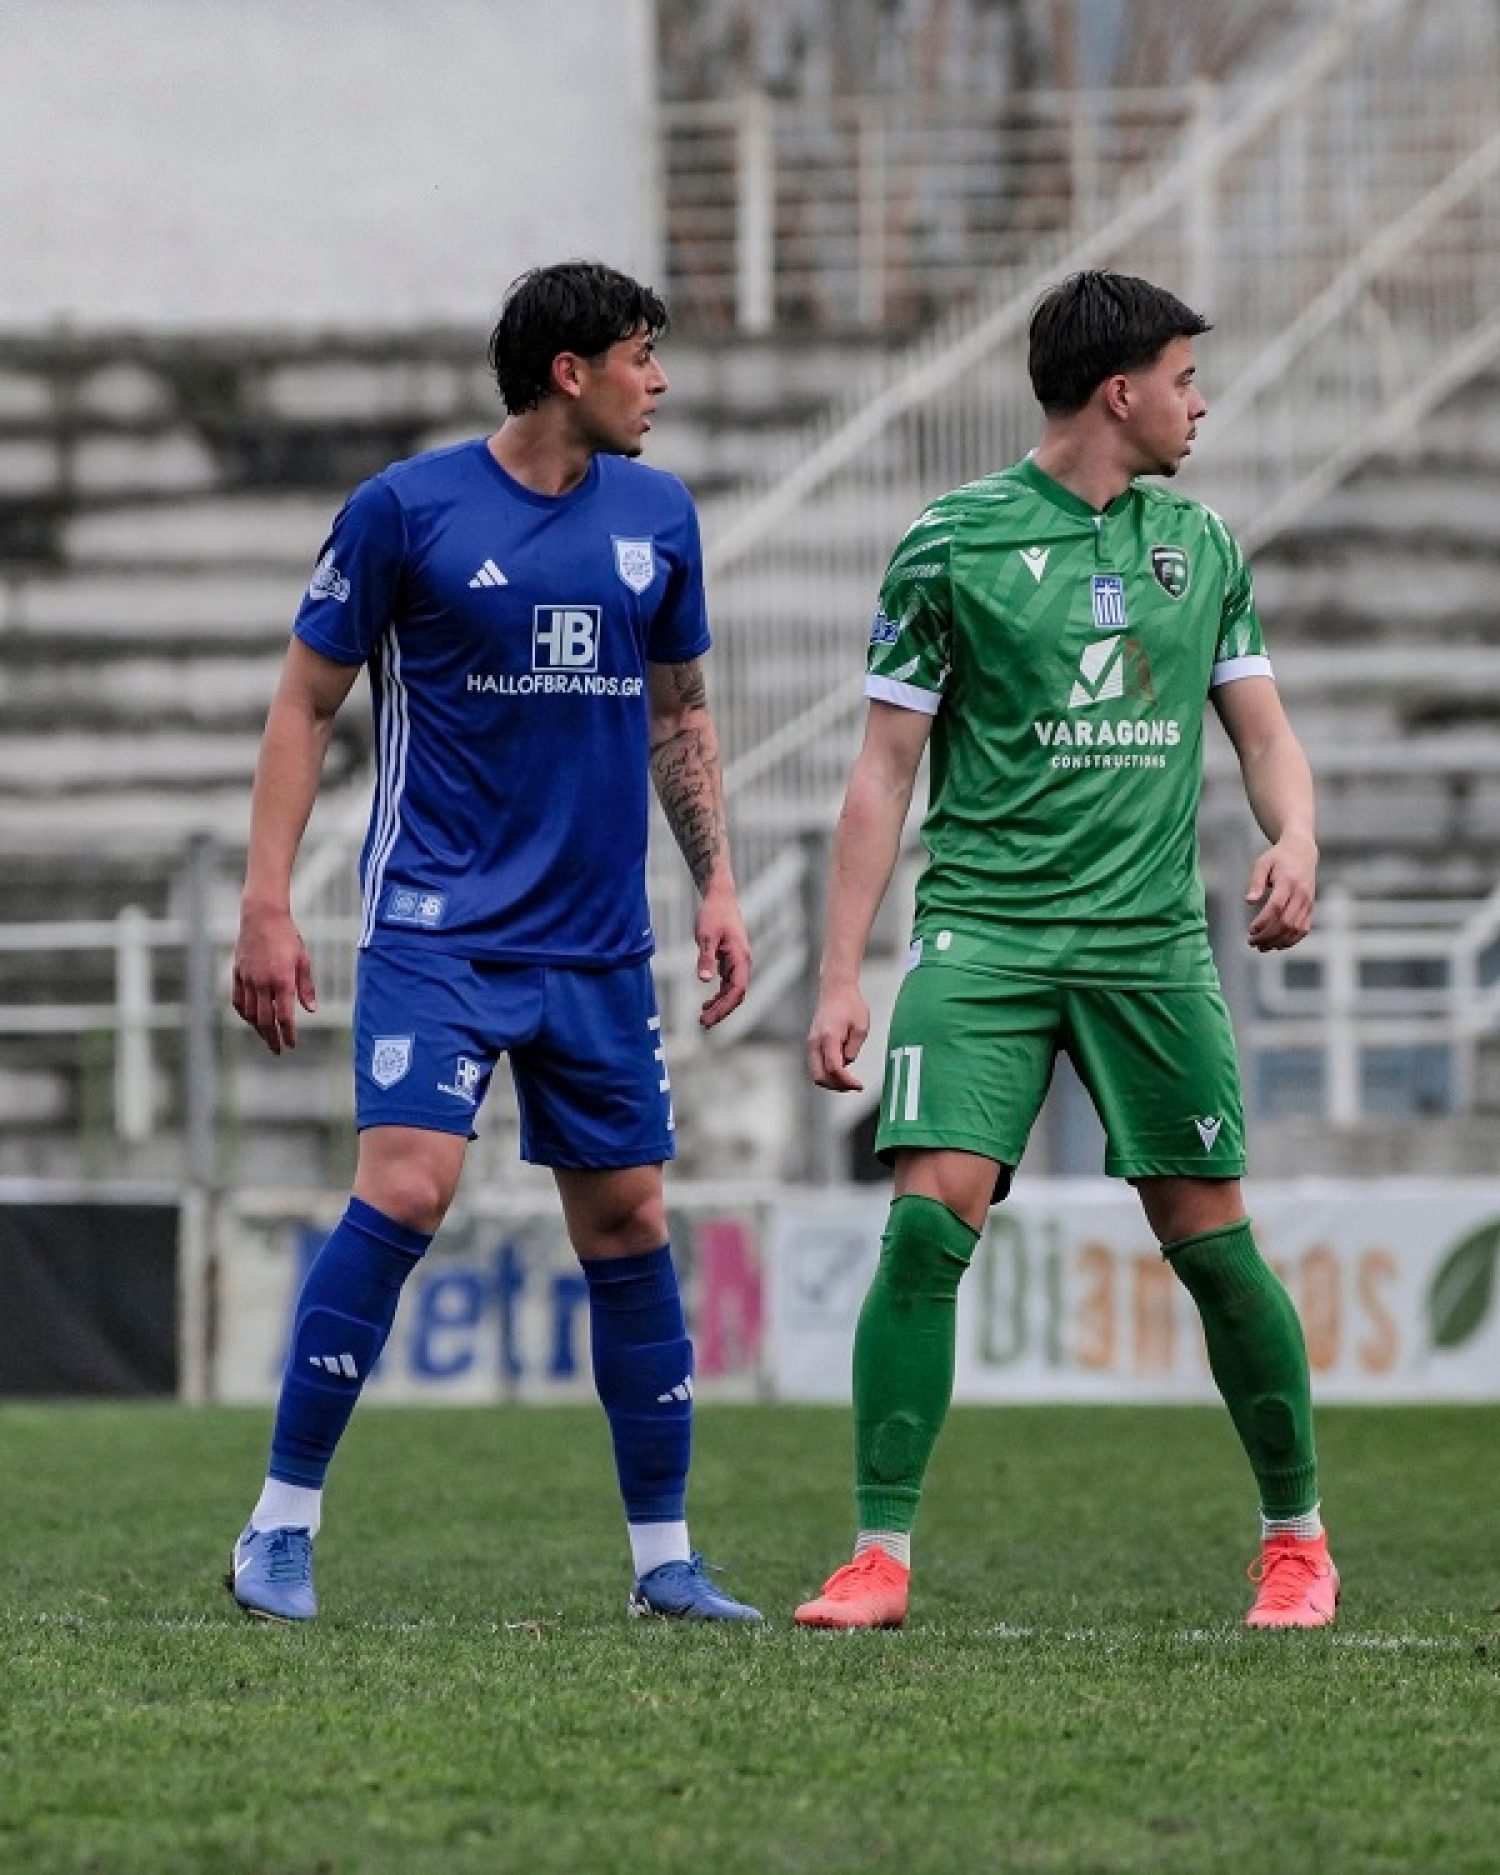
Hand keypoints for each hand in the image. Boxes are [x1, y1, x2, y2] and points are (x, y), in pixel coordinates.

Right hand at [232, 902, 316, 1052]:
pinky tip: (250, 1019)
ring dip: (258, 1029)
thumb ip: (306, 987)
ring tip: (266, 1037)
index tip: (291, 1044)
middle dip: (272, 1038)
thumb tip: (311, 1010)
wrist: (262, 916)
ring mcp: (247, 979)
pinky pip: (238, 1000)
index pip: (284, 1016)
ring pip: (250, 1013)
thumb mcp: (303, 960)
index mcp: (282, 980)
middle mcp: (262, 983)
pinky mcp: (237, 974)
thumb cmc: (287, 937)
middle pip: (265, 1020)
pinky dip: (244, 1013)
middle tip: (278, 1050)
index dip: (288, 1033)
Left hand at [694, 889, 750, 1028]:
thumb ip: (706, 958)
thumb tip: (704, 980)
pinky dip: (718, 995)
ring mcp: (737, 963)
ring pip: (732, 991)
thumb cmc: (714, 915)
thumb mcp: (706, 936)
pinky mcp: (730, 961)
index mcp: (741, 958)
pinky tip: (707, 1003)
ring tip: (703, 1018)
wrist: (720, 898)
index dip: (724, 1007)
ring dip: (719, 1006)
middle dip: (721, 1011)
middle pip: (736, 995)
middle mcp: (742, 963)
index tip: (709, 1018)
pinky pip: (727, 984)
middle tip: (703, 1024)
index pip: (737, 990)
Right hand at [807, 980, 868, 1090]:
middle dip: (837, 1086)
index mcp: (829, 1037)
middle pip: (820, 1076)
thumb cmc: (850, 1004)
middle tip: (853, 1087)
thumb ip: (854, 1048)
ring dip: (831, 1081)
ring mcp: (811, 1043)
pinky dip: (826, 1073)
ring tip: (847, 1082)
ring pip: (815, 1073)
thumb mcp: (861, 1027)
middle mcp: (816, 1042)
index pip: (834, 1068)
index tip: (859, 1086)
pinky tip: (840, 1072)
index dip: (846, 1082)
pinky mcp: (812, 1043)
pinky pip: (816, 1065)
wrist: (836, 989)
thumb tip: (847, 1063)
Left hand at [1245, 834, 1316, 951]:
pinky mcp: (1311, 908)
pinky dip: (1291, 940)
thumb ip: (1255, 882)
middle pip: (1286, 921)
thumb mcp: (1262, 863)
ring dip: (1278, 941)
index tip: (1250, 930)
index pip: (1276, 906)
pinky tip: (1277, 945)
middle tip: (1251, 942)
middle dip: (1268, 936)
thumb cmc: (1278, 858)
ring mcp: (1308, 902)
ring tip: (1262, 947)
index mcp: (1288, 881)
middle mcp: (1301, 893)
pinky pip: (1304, 929)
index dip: (1263, 921)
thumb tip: (1249, 901)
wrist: (1302, 851)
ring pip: (1296, 928)